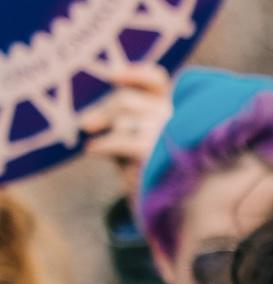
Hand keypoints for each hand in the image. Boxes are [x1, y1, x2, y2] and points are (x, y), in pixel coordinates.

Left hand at [76, 66, 174, 200]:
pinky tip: (93, 150)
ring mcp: (168, 134)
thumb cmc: (146, 171)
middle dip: (104, 110)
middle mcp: (174, 118)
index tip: (112, 77)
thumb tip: (89, 119)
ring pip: (123, 117)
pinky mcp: (157, 153)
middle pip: (127, 100)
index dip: (134, 74)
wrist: (164, 209)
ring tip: (98, 142)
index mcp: (172, 108)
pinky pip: (122, 140)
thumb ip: (123, 122)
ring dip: (105, 127)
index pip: (155, 80)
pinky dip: (104, 145)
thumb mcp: (135, 141)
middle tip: (87, 124)